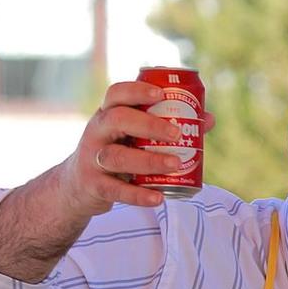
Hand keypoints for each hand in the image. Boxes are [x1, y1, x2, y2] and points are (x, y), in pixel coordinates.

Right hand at [64, 80, 217, 214]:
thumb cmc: (117, 152)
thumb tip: (208, 119)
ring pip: (116, 156)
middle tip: (177, 134)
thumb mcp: (134, 136)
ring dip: (148, 160)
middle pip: (117, 120)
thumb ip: (166, 127)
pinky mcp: (93, 184)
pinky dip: (138, 195)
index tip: (161, 94)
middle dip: (148, 124)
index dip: (137, 91)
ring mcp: (92, 158)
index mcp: (108, 115)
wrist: (79, 185)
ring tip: (175, 164)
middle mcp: (97, 132)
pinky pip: (115, 190)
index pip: (116, 94)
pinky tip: (159, 197)